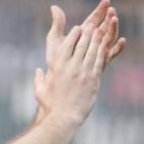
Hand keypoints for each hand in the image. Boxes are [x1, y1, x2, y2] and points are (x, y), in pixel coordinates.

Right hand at [33, 0, 121, 130]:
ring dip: (97, 39)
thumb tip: (38, 71)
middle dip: (87, 33)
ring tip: (101, 31)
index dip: (74, 34)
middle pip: (81, 44)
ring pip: (92, 50)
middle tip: (92, 25)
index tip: (78, 28)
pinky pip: (99, 61)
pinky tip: (106, 46)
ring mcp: (83, 72)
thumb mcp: (40, 91)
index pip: (67, 44)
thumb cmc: (50, 107)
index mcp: (57, 67)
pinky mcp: (93, 80)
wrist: (63, 118)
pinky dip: (102, 52)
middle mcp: (70, 67)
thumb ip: (39, 79)